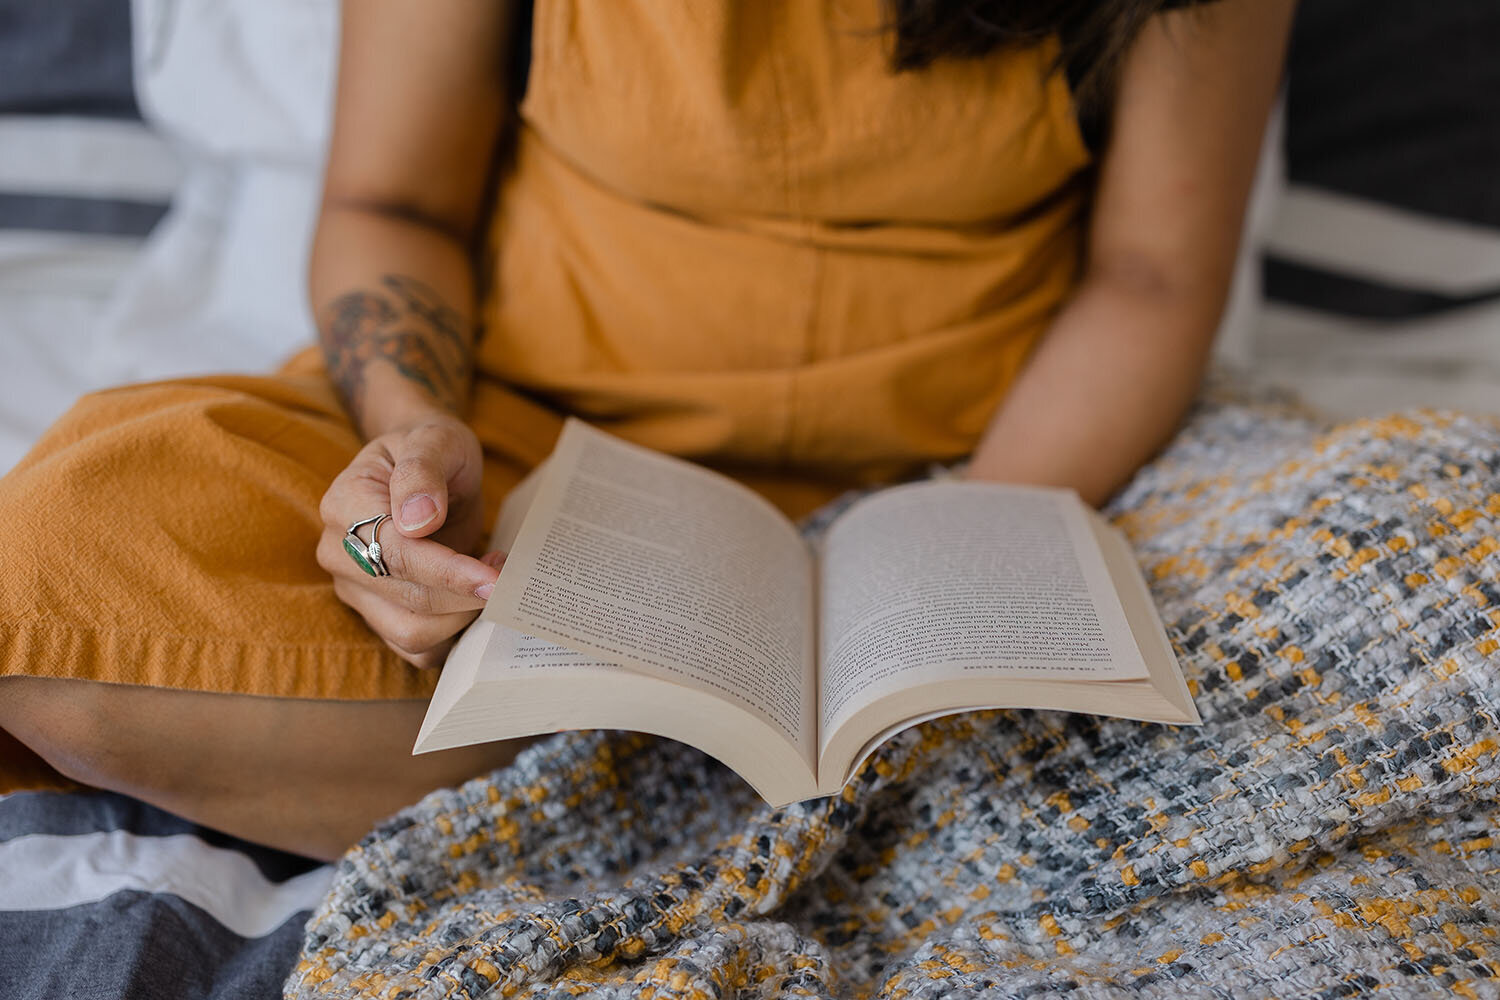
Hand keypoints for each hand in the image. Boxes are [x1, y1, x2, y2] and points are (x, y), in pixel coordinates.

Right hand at [317, 414, 502, 668]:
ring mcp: (354, 588)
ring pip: (410, 633)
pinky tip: (474, 604)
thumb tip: (417, 519)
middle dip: (466, 594)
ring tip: (491, 579)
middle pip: (407, 598)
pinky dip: (451, 637)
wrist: (426, 466)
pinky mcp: (376, 612)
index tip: (494, 579)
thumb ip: (424, 471)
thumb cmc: (433, 449)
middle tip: (507, 572)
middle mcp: (338, 552)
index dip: (448, 572)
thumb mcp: (436, 439)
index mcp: (345, 503)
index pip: (396, 554)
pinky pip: (414, 647)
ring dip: (462, 617)